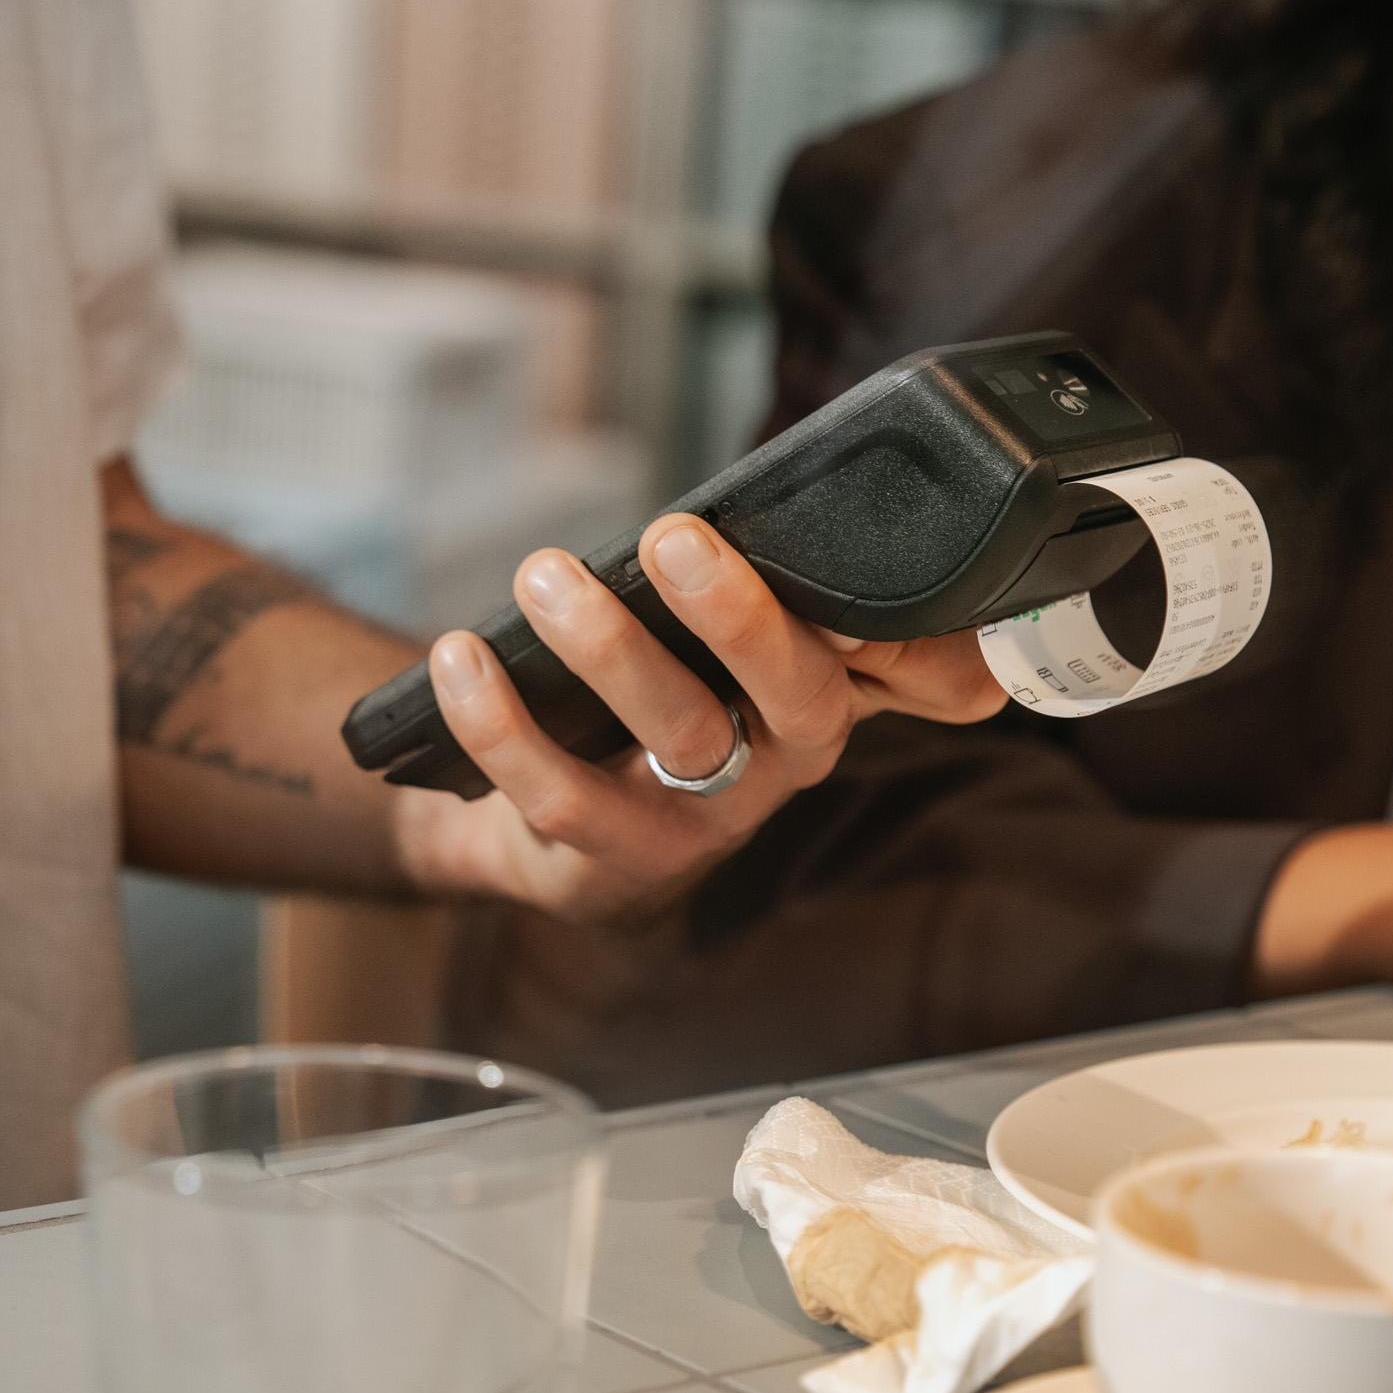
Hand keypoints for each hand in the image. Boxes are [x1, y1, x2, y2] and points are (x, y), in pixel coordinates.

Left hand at [391, 516, 1000, 925]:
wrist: (558, 835)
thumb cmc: (663, 703)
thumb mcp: (739, 655)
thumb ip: (803, 603)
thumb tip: (915, 570)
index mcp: (827, 692)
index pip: (916, 673)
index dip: (929, 646)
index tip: (888, 584)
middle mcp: (784, 762)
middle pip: (796, 698)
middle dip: (740, 616)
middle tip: (670, 536)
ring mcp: (704, 819)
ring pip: (677, 738)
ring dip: (607, 650)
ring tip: (541, 577)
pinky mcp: (615, 856)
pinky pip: (561, 794)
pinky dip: (501, 721)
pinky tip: (463, 657)